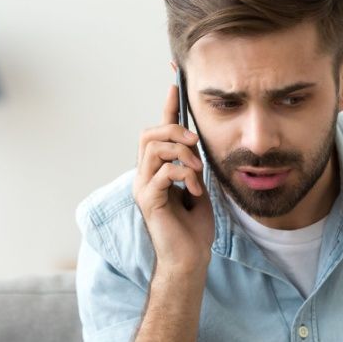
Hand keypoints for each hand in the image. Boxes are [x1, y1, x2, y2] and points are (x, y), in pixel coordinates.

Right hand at [133, 81, 214, 273]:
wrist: (191, 258)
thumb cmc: (194, 227)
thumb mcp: (199, 186)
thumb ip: (193, 164)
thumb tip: (196, 141)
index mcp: (157, 170)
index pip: (158, 132)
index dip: (167, 108)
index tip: (175, 83)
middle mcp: (144, 175)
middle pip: (150, 134)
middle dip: (175, 130)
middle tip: (196, 143)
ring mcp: (143, 187)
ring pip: (153, 148)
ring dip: (182, 154)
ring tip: (198, 172)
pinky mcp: (148, 200)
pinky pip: (163, 171)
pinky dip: (184, 174)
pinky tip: (194, 189)